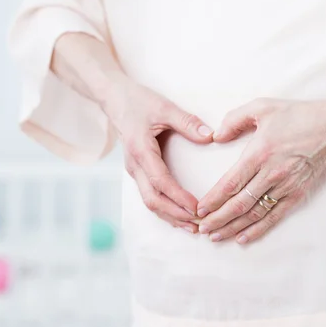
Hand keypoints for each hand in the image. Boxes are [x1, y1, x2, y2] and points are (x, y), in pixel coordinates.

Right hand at [104, 74, 213, 232]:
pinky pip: (149, 196)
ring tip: (192, 227)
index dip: (179, 197)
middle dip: (176, 214)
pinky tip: (180, 216)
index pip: (161, 181)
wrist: (115, 100)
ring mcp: (134, 170)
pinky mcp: (137, 172)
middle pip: (153, 199)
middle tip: (199, 224)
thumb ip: (187, 122)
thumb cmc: (138, 102)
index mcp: (141, 150)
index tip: (197, 207)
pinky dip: (165, 209)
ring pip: (150, 202)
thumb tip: (210, 136)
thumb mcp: (164, 107)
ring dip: (170, 216)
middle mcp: (135, 165)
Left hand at [197, 97, 325, 243]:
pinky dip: (258, 229)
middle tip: (202, 228)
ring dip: (233, 227)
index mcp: (259, 154)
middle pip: (239, 203)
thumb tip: (216, 136)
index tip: (199, 209)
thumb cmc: (296, 116)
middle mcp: (271, 174)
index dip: (214, 199)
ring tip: (216, 236)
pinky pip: (274, 216)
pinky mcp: (296, 194)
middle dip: (218, 219)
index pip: (231, 183)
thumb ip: (234, 120)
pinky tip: (243, 238)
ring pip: (254, 213)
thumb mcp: (261, 107)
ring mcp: (284, 186)